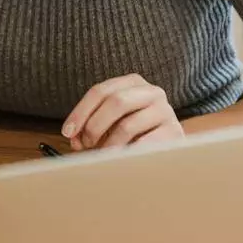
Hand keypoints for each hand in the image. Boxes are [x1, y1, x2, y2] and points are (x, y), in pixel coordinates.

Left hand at [63, 75, 183, 150]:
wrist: (170, 147)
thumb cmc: (134, 133)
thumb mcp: (111, 123)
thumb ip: (90, 126)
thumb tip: (74, 139)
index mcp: (133, 82)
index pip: (100, 91)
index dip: (81, 112)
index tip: (67, 132)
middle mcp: (152, 91)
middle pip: (115, 101)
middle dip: (94, 125)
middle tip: (85, 144)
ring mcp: (165, 111)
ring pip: (127, 125)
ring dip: (109, 144)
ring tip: (103, 155)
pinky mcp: (174, 132)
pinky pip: (143, 144)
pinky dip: (126, 154)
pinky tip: (121, 160)